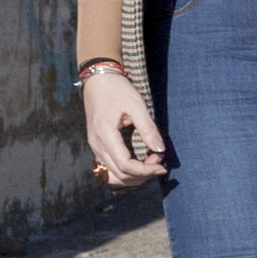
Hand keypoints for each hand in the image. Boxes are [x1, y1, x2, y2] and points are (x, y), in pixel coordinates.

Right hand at [82, 62, 166, 186]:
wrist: (98, 81)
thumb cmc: (118, 90)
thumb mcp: (137, 105)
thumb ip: (148, 128)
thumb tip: (161, 150)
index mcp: (105, 135)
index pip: (125, 165)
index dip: (145, 170)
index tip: (162, 165)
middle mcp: (96, 145)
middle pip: (119, 174)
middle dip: (142, 174)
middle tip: (159, 160)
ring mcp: (94, 147)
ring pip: (111, 175)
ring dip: (132, 177)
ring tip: (150, 164)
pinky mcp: (96, 146)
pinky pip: (107, 168)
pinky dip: (123, 173)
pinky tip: (138, 165)